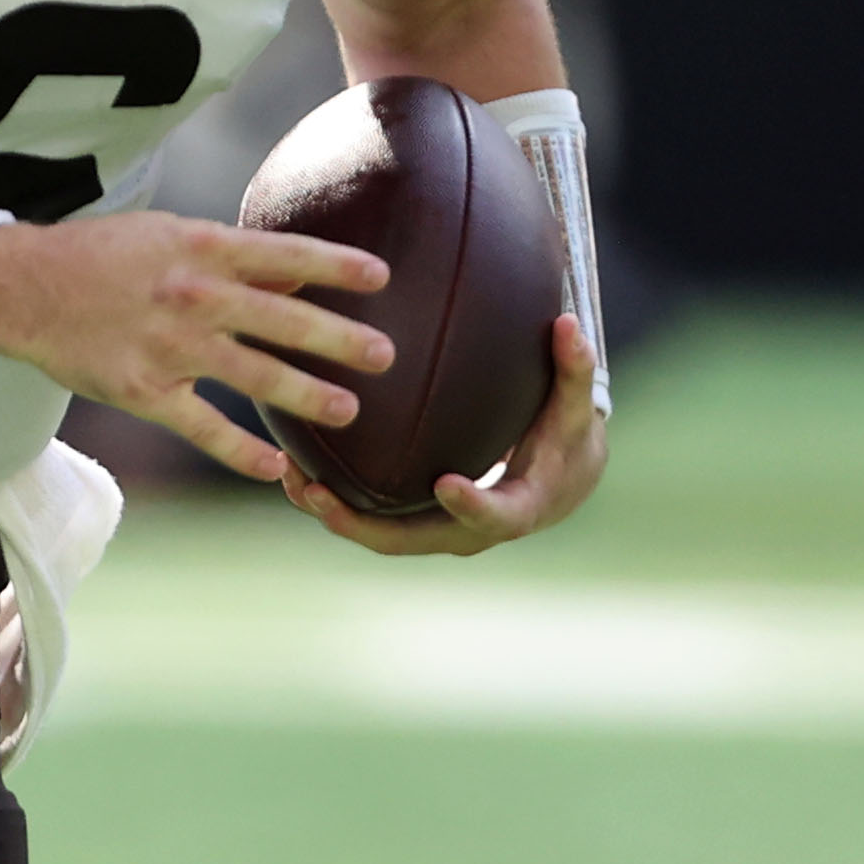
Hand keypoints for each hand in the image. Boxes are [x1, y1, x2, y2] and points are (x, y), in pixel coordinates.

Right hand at [0, 212, 393, 480]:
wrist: (21, 288)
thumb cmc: (97, 254)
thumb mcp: (165, 232)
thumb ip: (229, 253)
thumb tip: (294, 267)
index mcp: (199, 248)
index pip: (282, 255)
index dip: (335, 266)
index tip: (382, 278)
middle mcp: (191, 295)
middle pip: (280, 319)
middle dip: (338, 338)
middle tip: (386, 356)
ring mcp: (168, 346)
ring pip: (251, 375)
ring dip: (305, 394)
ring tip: (349, 411)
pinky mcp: (143, 390)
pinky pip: (201, 426)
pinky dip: (240, 451)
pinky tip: (274, 468)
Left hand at [277, 311, 608, 555]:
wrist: (558, 485)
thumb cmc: (567, 441)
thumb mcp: (574, 409)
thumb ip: (572, 369)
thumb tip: (569, 322)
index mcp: (516, 510)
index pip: (494, 515)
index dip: (472, 505)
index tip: (446, 483)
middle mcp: (468, 533)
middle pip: (408, 541)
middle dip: (360, 523)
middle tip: (318, 494)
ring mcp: (434, 532)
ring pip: (376, 535)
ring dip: (330, 513)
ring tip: (289, 479)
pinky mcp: (413, 523)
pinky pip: (367, 519)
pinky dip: (331, 500)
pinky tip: (292, 467)